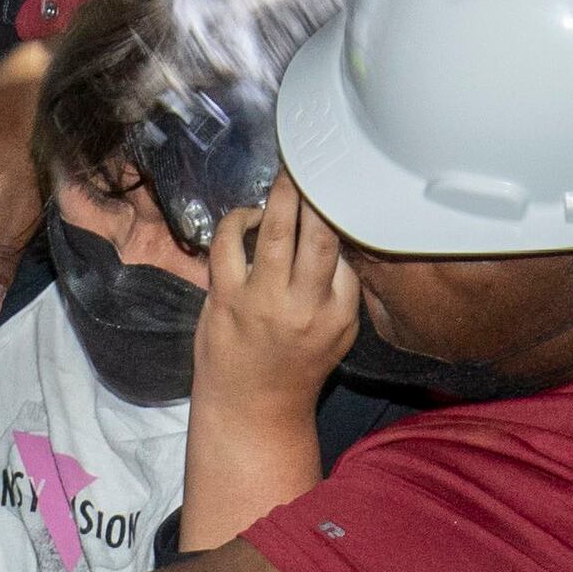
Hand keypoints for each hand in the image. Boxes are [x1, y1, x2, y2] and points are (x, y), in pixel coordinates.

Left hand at [196, 180, 358, 411]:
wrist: (252, 409)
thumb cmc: (296, 365)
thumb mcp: (338, 333)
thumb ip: (341, 288)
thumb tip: (335, 234)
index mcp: (338, 313)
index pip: (346, 251)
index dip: (342, 214)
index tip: (339, 184)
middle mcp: (305, 305)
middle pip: (318, 234)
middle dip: (317, 192)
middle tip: (315, 161)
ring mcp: (263, 301)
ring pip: (275, 231)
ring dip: (280, 195)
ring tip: (286, 174)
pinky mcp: (226, 300)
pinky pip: (228, 244)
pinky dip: (236, 221)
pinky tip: (246, 218)